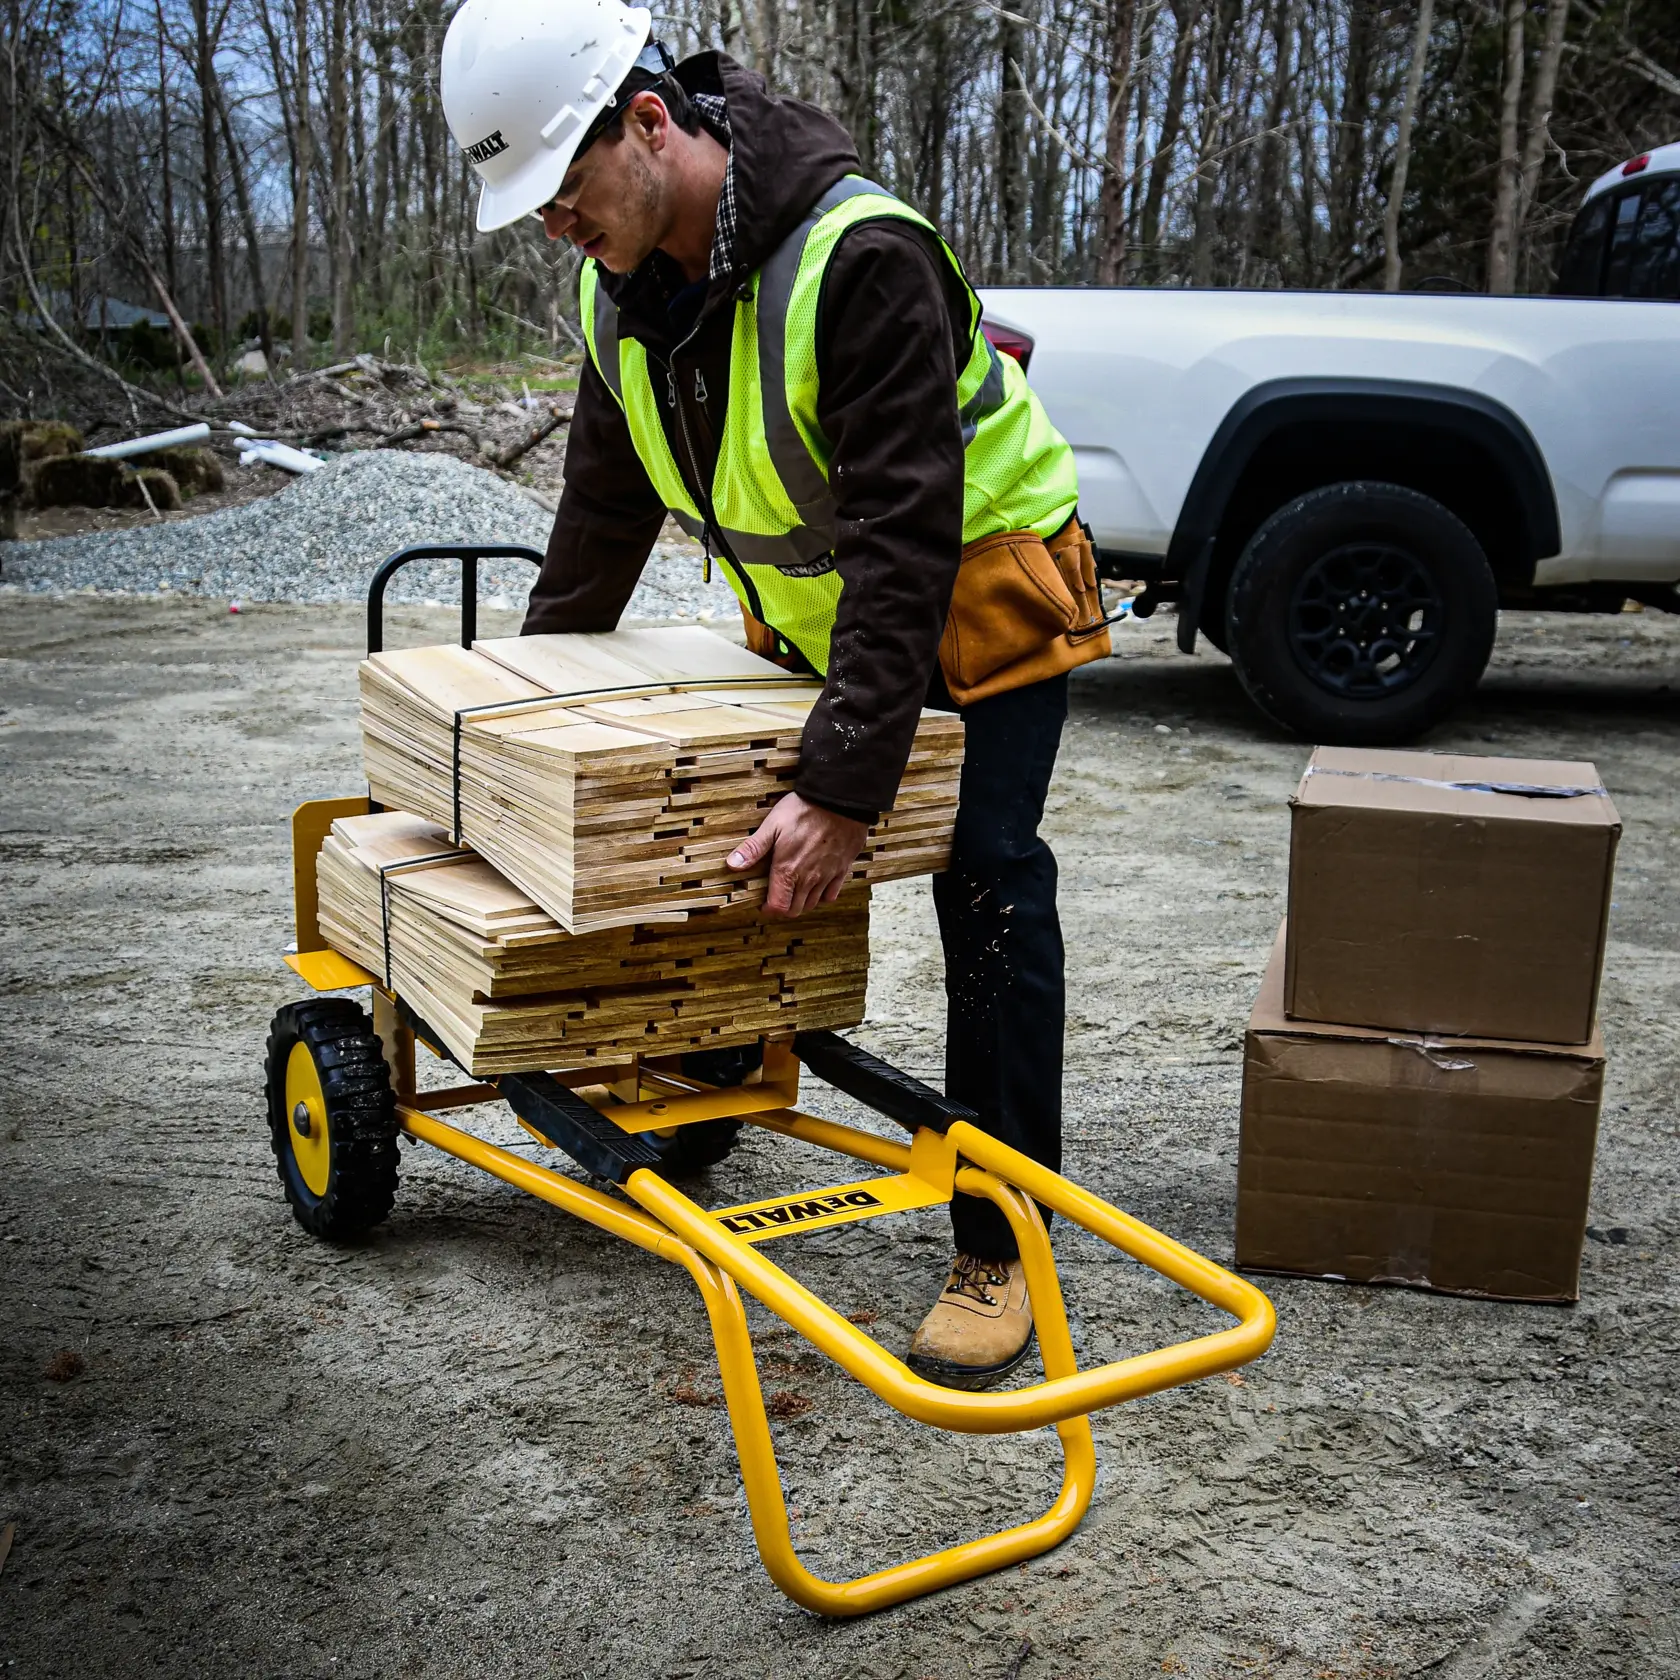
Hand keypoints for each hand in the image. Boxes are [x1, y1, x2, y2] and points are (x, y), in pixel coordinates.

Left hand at [727, 794, 868, 916]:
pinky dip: (823, 894)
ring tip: (794, 888)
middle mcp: (808, 878)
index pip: (778, 907)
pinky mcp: (842, 869)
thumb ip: (753, 848)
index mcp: (788, 870)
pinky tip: (816, 883)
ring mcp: (827, 875)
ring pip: (813, 903)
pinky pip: (832, 894)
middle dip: (784, 907)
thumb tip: (733, 864)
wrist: (839, 800)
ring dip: (802, 901)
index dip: (769, 909)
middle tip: (778, 895)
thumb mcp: (772, 825)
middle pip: (796, 910)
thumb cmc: (804, 810)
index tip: (764, 903)